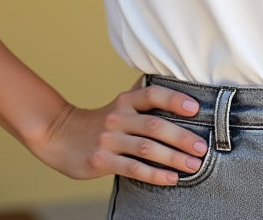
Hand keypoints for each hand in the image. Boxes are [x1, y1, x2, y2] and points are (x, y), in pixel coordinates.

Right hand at [31, 81, 207, 184]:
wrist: (59, 137)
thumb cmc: (98, 122)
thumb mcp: (118, 104)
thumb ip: (141, 97)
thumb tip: (170, 84)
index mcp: (125, 101)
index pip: (152, 94)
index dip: (174, 99)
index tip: (195, 109)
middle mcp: (118, 118)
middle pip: (155, 125)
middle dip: (182, 137)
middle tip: (202, 147)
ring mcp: (109, 140)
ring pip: (147, 148)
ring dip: (173, 158)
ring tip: (194, 165)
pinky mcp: (102, 161)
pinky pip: (133, 168)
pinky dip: (155, 174)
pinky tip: (172, 178)